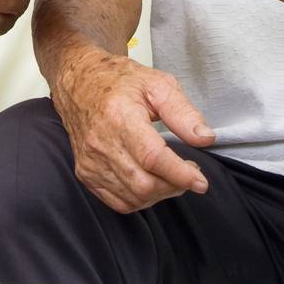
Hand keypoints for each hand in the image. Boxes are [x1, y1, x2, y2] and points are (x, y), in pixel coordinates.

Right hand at [53, 50, 214, 212]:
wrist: (78, 82)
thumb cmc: (118, 81)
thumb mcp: (157, 83)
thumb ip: (183, 111)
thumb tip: (205, 138)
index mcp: (119, 115)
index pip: (152, 157)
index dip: (180, 174)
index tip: (200, 181)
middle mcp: (100, 142)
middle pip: (144, 184)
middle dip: (174, 186)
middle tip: (188, 173)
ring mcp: (90, 160)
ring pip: (133, 197)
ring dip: (160, 194)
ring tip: (171, 176)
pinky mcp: (85, 172)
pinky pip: (117, 202)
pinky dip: (140, 200)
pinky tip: (149, 182)